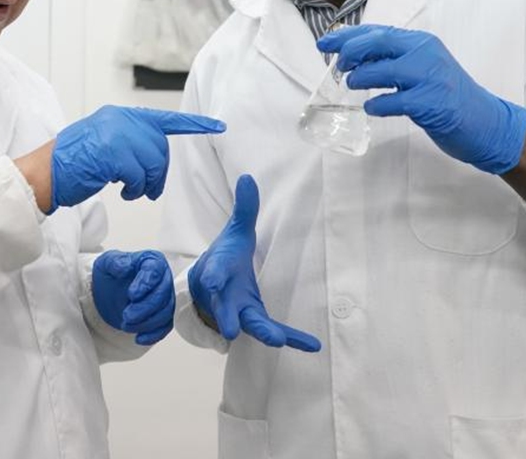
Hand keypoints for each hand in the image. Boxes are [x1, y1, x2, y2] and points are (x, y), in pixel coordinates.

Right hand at [50, 106, 224, 211]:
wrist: (41, 174)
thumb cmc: (70, 167)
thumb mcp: (102, 145)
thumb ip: (128, 144)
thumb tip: (153, 161)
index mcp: (119, 116)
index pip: (164, 119)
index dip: (194, 124)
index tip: (218, 126)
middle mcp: (119, 119)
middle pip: (160, 148)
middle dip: (159, 174)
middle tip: (147, 191)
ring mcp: (114, 134)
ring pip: (153, 162)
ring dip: (147, 184)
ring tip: (131, 192)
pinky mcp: (110, 153)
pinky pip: (139, 176)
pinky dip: (135, 189)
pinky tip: (121, 192)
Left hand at [92, 250, 174, 344]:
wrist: (109, 290)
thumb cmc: (111, 273)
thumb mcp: (106, 262)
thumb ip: (115, 262)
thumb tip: (124, 267)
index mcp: (152, 261)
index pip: (154, 271)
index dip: (145, 284)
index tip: (131, 295)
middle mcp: (163, 278)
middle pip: (162, 294)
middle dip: (145, 308)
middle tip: (127, 315)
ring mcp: (165, 297)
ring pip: (165, 312)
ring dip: (147, 323)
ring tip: (126, 325)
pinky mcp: (163, 314)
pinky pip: (165, 327)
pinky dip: (153, 335)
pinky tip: (139, 338)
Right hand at [189, 175, 320, 351]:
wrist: (211, 285)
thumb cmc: (226, 257)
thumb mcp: (236, 232)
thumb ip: (244, 209)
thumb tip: (248, 178)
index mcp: (219, 272)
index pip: (214, 273)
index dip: (212, 277)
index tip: (211, 281)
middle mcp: (227, 297)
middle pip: (227, 309)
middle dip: (229, 318)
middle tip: (231, 329)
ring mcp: (242, 312)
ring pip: (251, 325)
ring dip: (263, 332)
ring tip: (277, 340)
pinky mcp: (258, 320)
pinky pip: (276, 330)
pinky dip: (294, 339)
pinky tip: (314, 346)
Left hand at [318, 25, 525, 174]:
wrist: (485, 122)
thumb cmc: (448, 96)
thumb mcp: (423, 68)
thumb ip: (394, 59)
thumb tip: (354, 55)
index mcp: (422, 42)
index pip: (378, 31)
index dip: (347, 36)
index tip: (325, 42)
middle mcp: (426, 54)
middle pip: (378, 43)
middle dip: (351, 52)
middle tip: (339, 66)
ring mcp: (430, 78)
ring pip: (382, 70)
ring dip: (360, 78)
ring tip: (353, 85)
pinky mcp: (431, 103)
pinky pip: (393, 101)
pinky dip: (377, 104)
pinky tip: (372, 107)